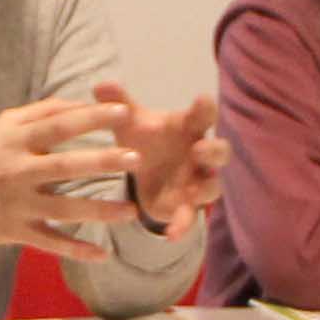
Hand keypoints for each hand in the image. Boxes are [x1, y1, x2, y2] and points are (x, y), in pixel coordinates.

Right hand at [0, 97, 135, 259]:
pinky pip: (51, 243)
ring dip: (100, 211)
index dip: (92, 117)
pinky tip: (103, 254)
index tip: (125, 113)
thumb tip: (82, 103)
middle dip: (103, 161)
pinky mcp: (16, 232)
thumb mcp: (3, 126)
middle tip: (137, 158)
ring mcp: (18, 204)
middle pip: (66, 166)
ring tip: (131, 211)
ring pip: (64, 208)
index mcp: (17, 140)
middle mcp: (18, 171)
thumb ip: (42, 112)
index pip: (60, 125)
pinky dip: (76, 250)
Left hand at [98, 83, 224, 236]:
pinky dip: (182, 225)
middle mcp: (198, 154)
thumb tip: (99, 84)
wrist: (142, 169)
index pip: (203, 115)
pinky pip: (190, 217)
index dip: (205, 108)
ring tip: (194, 192)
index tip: (202, 100)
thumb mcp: (130, 122)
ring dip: (206, 188)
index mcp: (187, 128)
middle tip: (199, 149)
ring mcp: (196, 181)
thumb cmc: (145, 138)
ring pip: (214, 186)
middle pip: (220, 151)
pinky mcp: (185, 205)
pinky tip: (170, 235)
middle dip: (214, 151)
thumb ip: (118, 103)